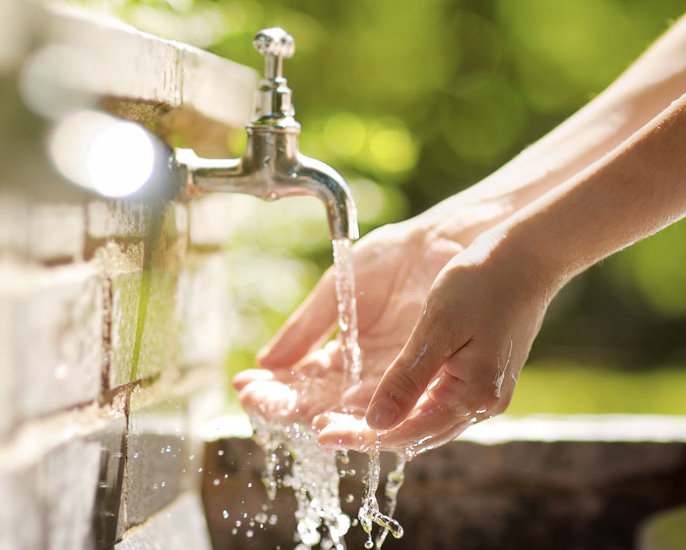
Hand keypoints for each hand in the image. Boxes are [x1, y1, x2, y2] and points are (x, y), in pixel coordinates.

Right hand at [233, 220, 466, 428]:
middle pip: (317, 402)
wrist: (441, 244)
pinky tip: (340, 412)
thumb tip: (265, 363)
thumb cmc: (391, 260)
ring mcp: (391, 380)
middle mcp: (363, 376)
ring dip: (321, 415)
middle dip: (285, 404)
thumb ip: (305, 328)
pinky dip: (366, 413)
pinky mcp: (421, 379)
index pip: (299, 382)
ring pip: (350, 411)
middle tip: (257, 403)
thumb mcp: (338, 292)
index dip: (271, 387)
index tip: (244, 387)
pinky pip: (391, 404)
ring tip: (297, 414)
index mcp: (340, 354)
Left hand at [316, 231, 558, 454]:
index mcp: (472, 396)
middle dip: (364, 432)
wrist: (528, 256)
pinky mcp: (477, 376)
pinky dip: (399, 403)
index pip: (406, 432)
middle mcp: (479, 404)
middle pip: (411, 433)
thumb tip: (375, 423)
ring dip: (379, 421)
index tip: (321, 432)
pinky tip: (372, 397)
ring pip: (420, 421)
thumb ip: (406, 378)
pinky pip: (431, 402)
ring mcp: (480, 392)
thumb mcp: (437, 328)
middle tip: (319, 427)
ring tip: (334, 416)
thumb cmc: (484, 281)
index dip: (360, 435)